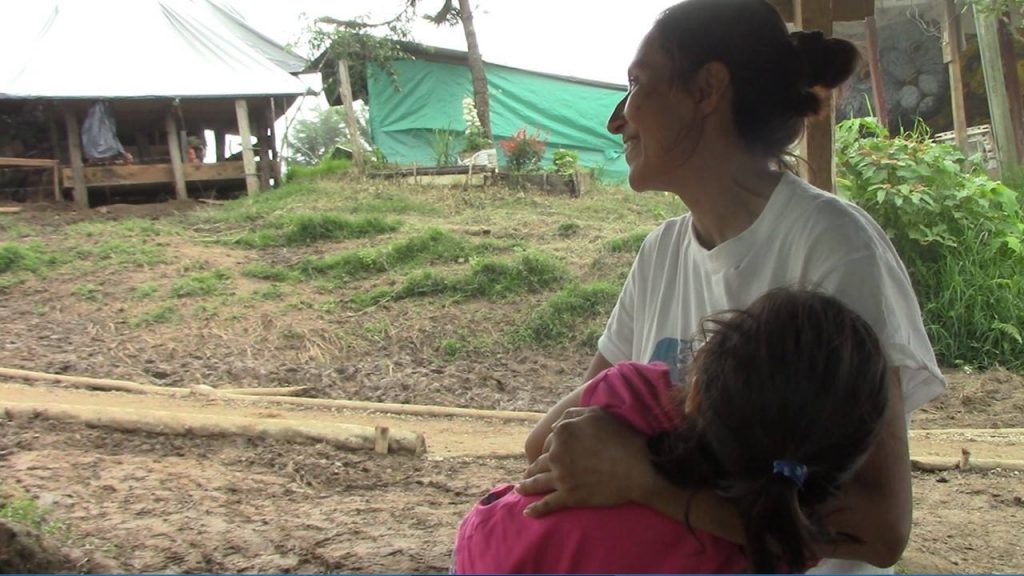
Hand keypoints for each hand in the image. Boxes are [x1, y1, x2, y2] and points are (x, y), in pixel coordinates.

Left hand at [516, 406, 656, 516]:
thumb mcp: (597, 414)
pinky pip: (547, 504)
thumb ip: (572, 415)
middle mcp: (556, 455)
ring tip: (520, 489)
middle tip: (528, 472)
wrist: (637, 467)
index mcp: (562, 433)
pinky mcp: (569, 497)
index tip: (550, 452)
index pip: (550, 441)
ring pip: (537, 482)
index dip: (550, 446)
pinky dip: (536, 509)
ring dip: (527, 485)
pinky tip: (527, 512)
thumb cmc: (621, 437)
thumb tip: (555, 425)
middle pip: (540, 462)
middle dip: (533, 467)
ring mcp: (561, 477)